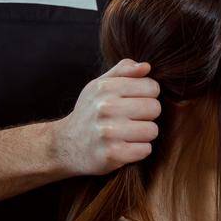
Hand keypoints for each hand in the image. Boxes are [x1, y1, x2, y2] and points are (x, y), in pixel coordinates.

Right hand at [52, 59, 160, 174]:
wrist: (65, 145)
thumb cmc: (89, 112)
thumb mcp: (99, 86)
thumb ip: (123, 71)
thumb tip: (146, 66)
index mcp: (105, 87)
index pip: (152, 87)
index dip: (147, 95)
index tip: (134, 102)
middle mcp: (106, 107)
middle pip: (154, 108)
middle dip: (146, 115)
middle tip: (130, 120)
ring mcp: (108, 132)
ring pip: (152, 130)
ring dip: (143, 134)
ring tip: (126, 134)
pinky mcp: (112, 154)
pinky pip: (146, 150)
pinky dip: (138, 150)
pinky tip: (124, 147)